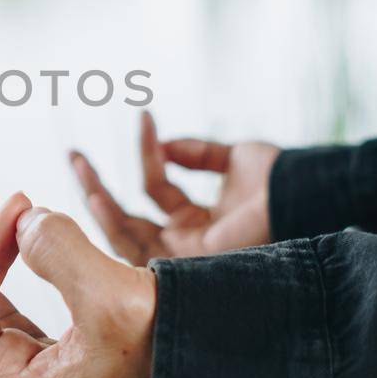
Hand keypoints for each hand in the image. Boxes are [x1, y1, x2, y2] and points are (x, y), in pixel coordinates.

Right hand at [69, 110, 278, 264]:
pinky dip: (111, 218)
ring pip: (124, 230)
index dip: (147, 150)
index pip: (157, 187)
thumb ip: (196, 152)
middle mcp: (186, 242)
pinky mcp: (182, 261)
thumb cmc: (280, 181)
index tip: (143, 116)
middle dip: (97, 184)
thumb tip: (163, 143)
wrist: (303, 197)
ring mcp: (183, 255)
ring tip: (77, 163)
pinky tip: (94, 193)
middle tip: (73, 154)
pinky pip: (135, 242)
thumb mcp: (234, 158)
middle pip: (128, 216)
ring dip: (96, 196)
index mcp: (199, 220)